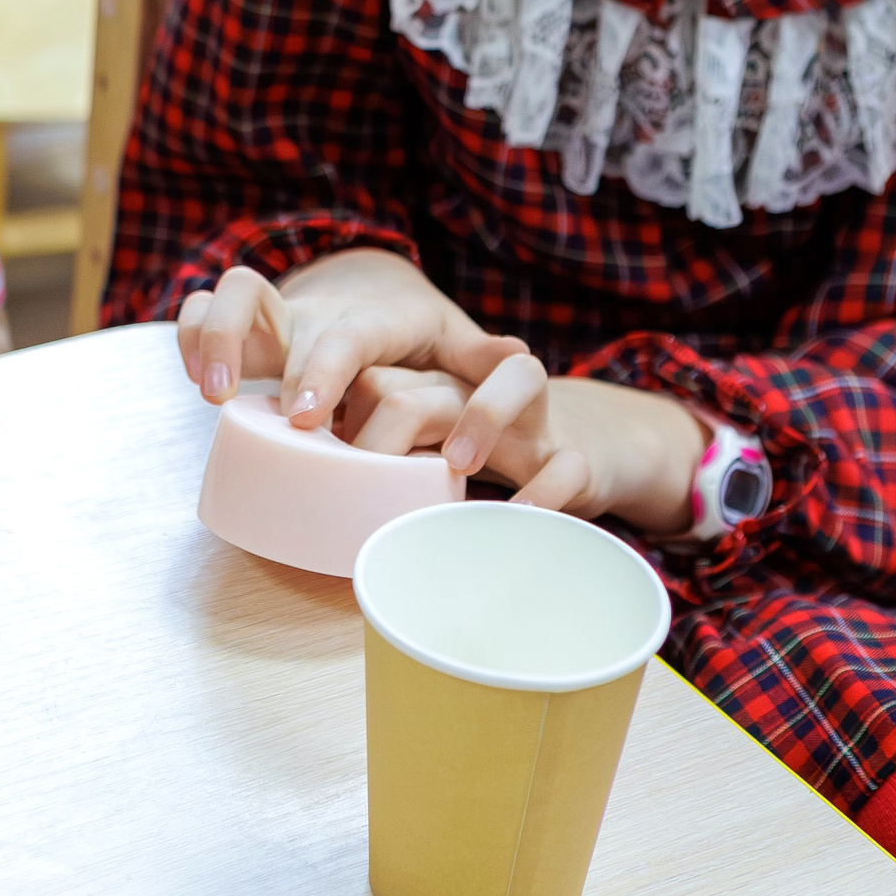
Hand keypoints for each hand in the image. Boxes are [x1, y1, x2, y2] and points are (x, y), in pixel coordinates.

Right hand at [177, 250, 527, 433]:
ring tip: (204, 390)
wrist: (373, 291)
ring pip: (221, 295)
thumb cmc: (414, 331)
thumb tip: (518, 354)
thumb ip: (477, 357)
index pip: (340, 336)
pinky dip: (186, 340)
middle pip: (259, 300)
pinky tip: (194, 381)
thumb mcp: (449, 340)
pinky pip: (197, 315)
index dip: (320, 371)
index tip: (308, 417)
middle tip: (225, 398)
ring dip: (202, 335)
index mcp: (364, 318)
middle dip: (236, 343)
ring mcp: (272, 317)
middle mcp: (311, 311)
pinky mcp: (241, 329)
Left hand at [338, 365, 708, 534]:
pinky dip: (546, 491)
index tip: (305, 448)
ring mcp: (534, 421)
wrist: (591, 444)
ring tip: (455, 465)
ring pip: (519, 378)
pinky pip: (567, 464)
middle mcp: (480, 392)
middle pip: (426, 385)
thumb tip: (305, 496)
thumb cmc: (486, 450)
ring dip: (482, 415)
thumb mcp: (429, 447)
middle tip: (361, 483)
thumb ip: (380, 456)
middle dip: (387, 433)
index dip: (336, 412)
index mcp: (432, 388)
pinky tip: (521, 517)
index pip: (372, 379)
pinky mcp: (578, 458)